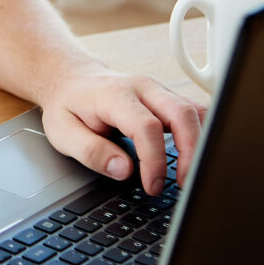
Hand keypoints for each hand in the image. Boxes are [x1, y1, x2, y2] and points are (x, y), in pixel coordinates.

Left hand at [36, 65, 205, 194]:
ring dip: (200, 143)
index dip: (154, 160)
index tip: (152, 185)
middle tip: (184, 184)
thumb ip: (92, 152)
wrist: (68, 80)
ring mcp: (157, 90)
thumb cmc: (66, 105)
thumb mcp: (63, 133)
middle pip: (182, 113)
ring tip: (190, 174)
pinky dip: (200, 133)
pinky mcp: (165, 98)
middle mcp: (142, 88)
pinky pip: (193, 112)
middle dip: (191, 151)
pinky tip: (195, 155)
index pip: (147, 126)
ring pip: (194, 110)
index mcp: (115, 95)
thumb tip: (124, 170)